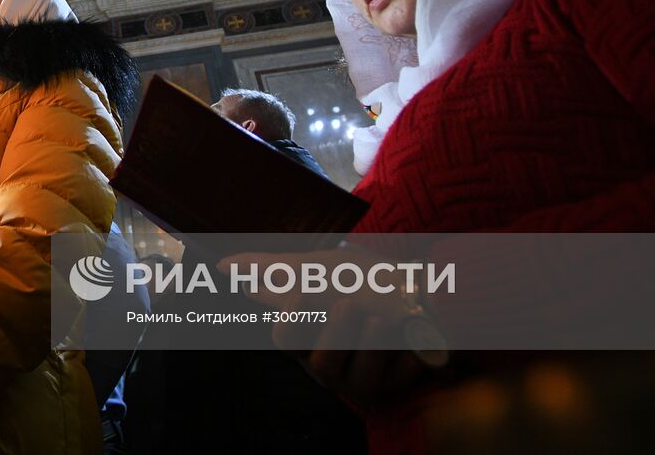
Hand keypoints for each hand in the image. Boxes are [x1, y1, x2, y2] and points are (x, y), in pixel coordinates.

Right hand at [218, 246, 441, 409]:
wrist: (431, 290)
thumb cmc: (369, 280)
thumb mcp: (321, 268)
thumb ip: (271, 269)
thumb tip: (223, 265)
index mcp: (309, 336)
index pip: (284, 340)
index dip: (291, 320)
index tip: (304, 293)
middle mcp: (332, 362)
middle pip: (318, 364)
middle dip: (337, 331)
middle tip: (351, 304)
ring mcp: (362, 380)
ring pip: (356, 376)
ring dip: (371, 338)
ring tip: (385, 317)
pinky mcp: (394, 390)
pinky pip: (391, 379)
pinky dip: (401, 350)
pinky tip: (407, 339)